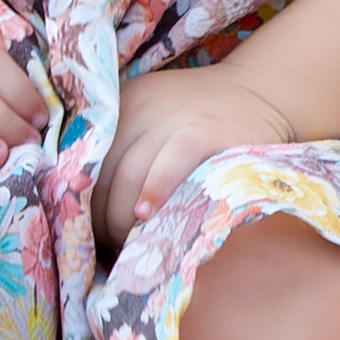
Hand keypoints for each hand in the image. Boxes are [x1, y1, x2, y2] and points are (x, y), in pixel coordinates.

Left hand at [91, 66, 295, 251]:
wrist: (259, 92)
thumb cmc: (199, 120)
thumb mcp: (152, 120)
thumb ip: (123, 150)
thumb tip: (86, 206)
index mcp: (120, 104)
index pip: (85, 159)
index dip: (80, 199)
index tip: (84, 229)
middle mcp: (139, 106)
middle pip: (103, 172)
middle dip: (100, 217)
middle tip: (108, 247)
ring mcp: (172, 117)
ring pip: (128, 174)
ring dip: (122, 218)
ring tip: (126, 245)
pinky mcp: (204, 132)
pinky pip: (169, 164)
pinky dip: (155, 191)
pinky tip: (147, 215)